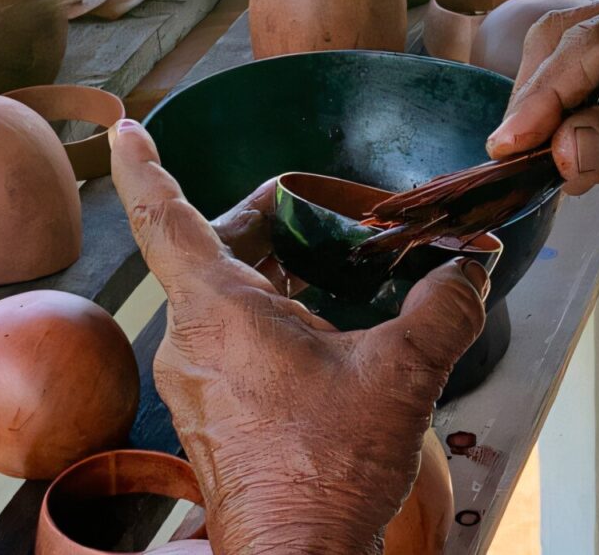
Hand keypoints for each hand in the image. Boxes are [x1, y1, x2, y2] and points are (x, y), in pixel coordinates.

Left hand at [109, 120, 487, 554]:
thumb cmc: (327, 471)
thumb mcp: (401, 373)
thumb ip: (444, 307)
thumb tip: (472, 266)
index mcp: (218, 311)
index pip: (165, 215)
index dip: (143, 163)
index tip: (126, 126)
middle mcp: (191, 337)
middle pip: (215, 247)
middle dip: (269, 218)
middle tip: (326, 207)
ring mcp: (195, 376)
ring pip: (225, 291)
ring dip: (276, 266)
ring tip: (338, 260)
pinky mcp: (211, 405)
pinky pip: (230, 331)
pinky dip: (271, 308)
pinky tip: (322, 320)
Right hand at [487, 0, 598, 215]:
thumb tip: (560, 152)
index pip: (598, 38)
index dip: (545, 91)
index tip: (511, 143)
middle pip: (574, 36)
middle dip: (537, 96)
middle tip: (513, 157)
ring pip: (578, 60)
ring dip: (551, 112)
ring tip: (536, 166)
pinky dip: (577, 123)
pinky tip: (571, 162)